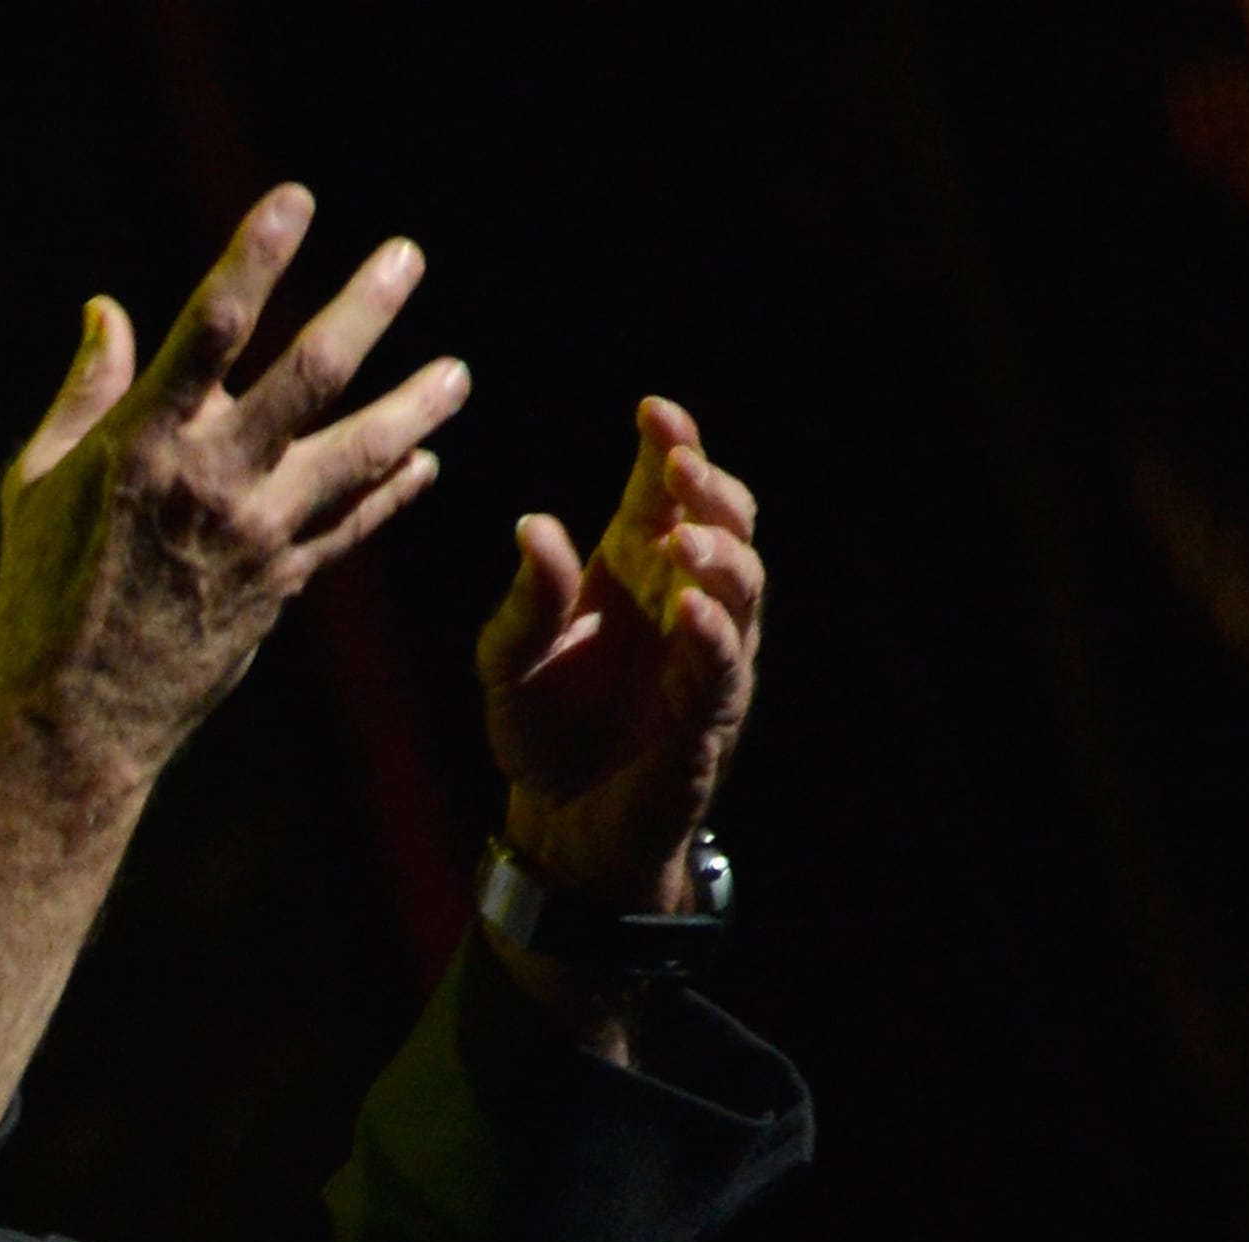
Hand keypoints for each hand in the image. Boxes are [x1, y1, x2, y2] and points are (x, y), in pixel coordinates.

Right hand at [0, 185, 469, 780]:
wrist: (78, 716)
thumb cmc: (42, 594)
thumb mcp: (35, 484)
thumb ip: (85, 395)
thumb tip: (108, 310)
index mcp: (143, 444)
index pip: (210, 330)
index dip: (255, 258)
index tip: (296, 200)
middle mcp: (212, 480)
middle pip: (308, 375)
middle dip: (364, 309)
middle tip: (408, 257)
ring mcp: (257, 536)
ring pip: (359, 454)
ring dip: (415, 406)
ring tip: (459, 374)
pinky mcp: (282, 586)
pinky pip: (353, 529)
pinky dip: (392, 493)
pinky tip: (424, 462)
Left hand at [476, 398, 763, 905]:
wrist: (558, 823)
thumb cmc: (542, 728)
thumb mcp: (506, 662)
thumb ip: (526, 600)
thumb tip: (534, 527)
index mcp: (635, 568)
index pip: (667, 492)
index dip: (671, 445)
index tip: (654, 411)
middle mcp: (681, 600)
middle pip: (725, 523)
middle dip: (709, 489)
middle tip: (679, 464)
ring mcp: (705, 657)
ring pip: (742, 589)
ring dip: (718, 556)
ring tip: (680, 538)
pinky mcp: (708, 718)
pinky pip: (723, 670)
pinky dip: (712, 638)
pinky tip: (690, 611)